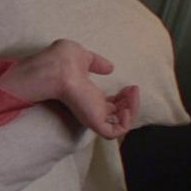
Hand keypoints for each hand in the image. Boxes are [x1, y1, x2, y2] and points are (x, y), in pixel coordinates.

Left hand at [0, 39, 140, 139]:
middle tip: (133, 89)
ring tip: (133, 92)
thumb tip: (110, 67)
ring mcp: (92, 116)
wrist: (57, 69)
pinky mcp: (94, 122)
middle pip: (116, 114)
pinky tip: (127, 106)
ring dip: (133, 110)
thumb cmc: (62, 61)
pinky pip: (115, 132)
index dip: (122, 97)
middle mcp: (90, 108)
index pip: (109, 104)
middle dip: (130, 102)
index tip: (129, 86)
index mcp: (87, 95)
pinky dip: (127, 121)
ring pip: (120, 125)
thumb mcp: (83, 58)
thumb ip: (96, 63)